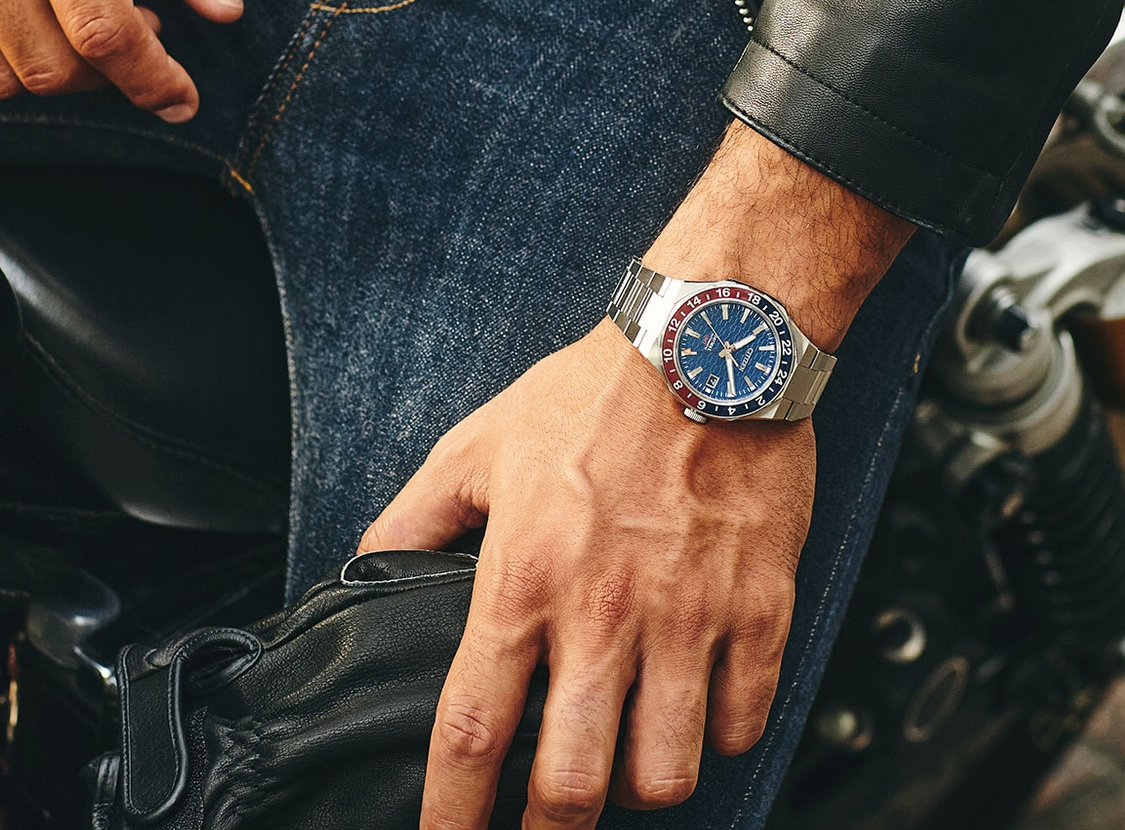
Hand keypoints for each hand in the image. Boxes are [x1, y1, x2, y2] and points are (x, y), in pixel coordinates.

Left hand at [361, 122, 915, 828]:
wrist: (710, 342)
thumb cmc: (596, 390)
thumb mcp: (481, 443)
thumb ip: (416, 515)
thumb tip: (365, 567)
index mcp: (524, 576)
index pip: (472, 734)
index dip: (452, 817)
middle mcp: (604, 611)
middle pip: (571, 787)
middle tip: (547, 825)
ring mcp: (689, 615)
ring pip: (666, 774)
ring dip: (641, 784)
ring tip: (629, 756)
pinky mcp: (759, 604)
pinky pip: (744, 720)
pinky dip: (720, 735)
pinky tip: (701, 707)